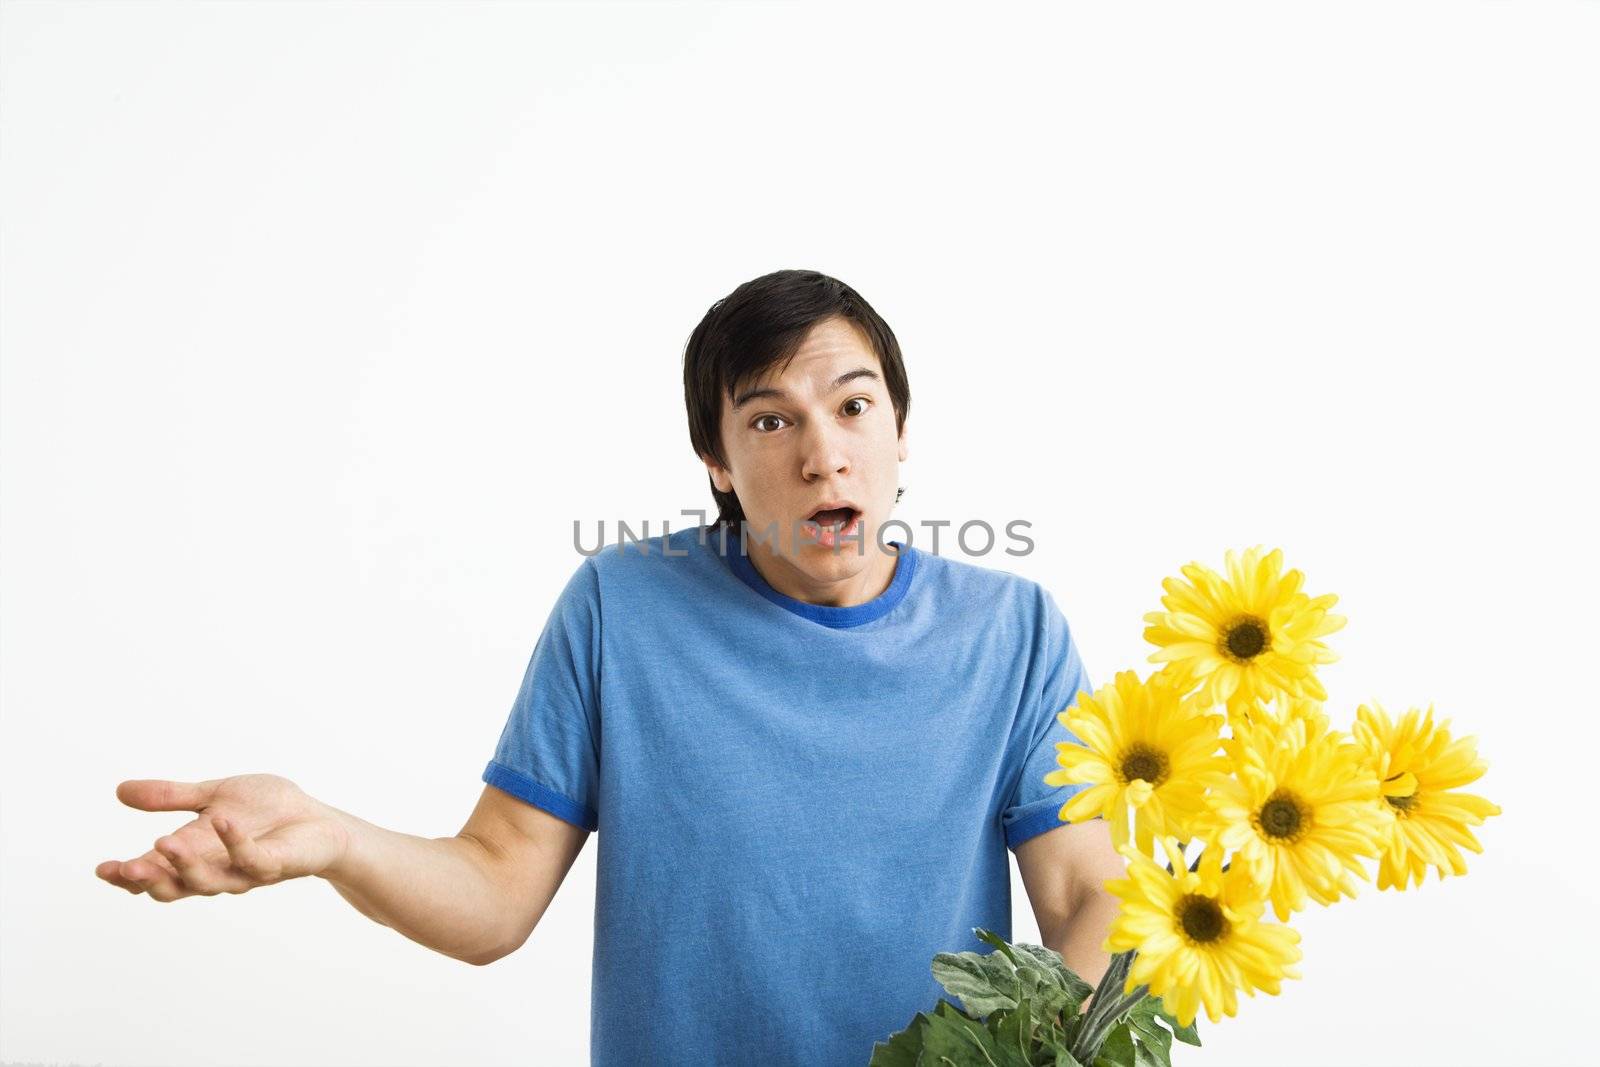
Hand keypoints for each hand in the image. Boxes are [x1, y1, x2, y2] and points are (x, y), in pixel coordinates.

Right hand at [96, 773, 351, 901]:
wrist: (319, 819)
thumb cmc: (266, 811)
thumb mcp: (213, 796)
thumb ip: (171, 797)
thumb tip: (120, 791)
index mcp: (194, 856)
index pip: (154, 874)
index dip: (127, 877)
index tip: (103, 869)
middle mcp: (215, 870)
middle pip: (174, 888)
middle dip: (149, 881)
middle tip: (126, 869)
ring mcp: (244, 872)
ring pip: (209, 882)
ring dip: (185, 866)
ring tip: (163, 843)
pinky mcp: (275, 865)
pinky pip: (252, 860)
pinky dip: (235, 842)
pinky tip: (223, 820)